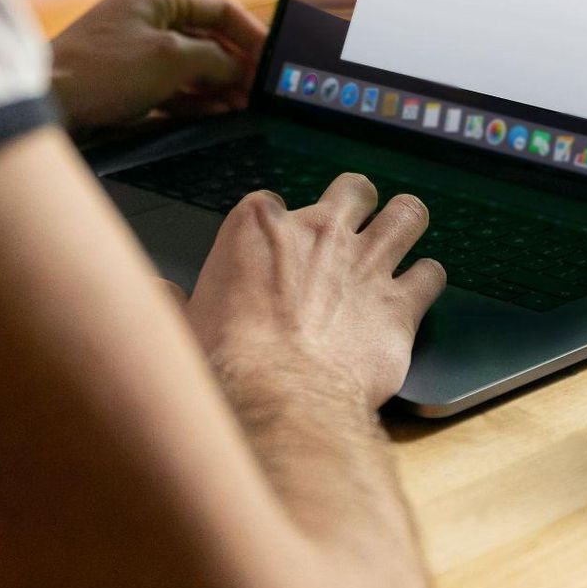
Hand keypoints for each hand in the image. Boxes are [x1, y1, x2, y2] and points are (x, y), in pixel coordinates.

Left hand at [49, 0, 267, 132]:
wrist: (48, 101)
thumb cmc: (102, 70)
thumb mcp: (171, 59)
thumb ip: (214, 60)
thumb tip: (239, 69)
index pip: (220, 9)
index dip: (251, 34)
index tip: (272, 61)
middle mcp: (148, 16)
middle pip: (208, 38)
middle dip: (236, 65)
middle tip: (260, 91)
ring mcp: (138, 49)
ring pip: (192, 65)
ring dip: (219, 85)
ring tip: (243, 106)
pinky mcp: (129, 79)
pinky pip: (173, 85)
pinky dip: (196, 98)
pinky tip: (217, 112)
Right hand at [185, 174, 447, 407]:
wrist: (279, 398)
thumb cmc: (227, 363)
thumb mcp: (181, 324)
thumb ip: (171, 300)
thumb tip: (154, 292)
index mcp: (259, 227)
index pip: (272, 202)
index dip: (277, 226)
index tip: (276, 249)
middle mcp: (319, 232)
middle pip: (353, 189)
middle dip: (356, 203)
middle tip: (352, 226)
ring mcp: (366, 263)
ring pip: (407, 214)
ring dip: (406, 223)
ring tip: (403, 234)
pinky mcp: (401, 304)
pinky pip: (431, 274)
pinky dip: (427, 280)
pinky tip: (418, 291)